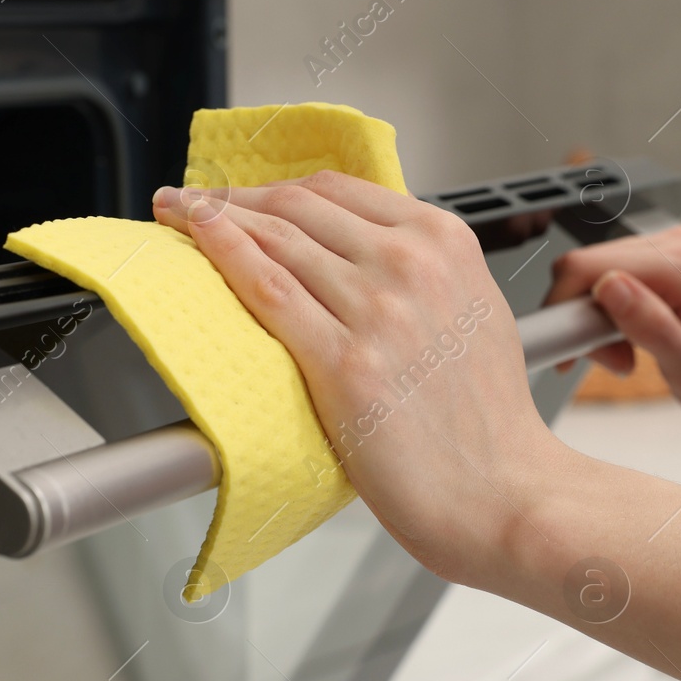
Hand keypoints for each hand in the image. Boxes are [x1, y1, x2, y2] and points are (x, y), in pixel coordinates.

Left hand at [152, 172, 566, 583]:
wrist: (502, 492)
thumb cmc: (488, 422)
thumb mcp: (475, 313)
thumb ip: (425, 274)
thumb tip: (361, 257)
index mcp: (446, 244)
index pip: (340, 190)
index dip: (278, 187)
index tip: (248, 196)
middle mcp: (412, 265)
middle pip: (300, 206)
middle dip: (236, 197)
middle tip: (197, 201)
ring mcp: (377, 310)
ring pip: (276, 238)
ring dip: (212, 216)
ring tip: (177, 214)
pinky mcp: (345, 362)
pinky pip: (267, 287)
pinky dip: (221, 251)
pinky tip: (193, 237)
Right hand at [544, 225, 680, 442]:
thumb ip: (649, 325)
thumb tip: (607, 285)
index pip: (590, 266)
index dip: (566, 310)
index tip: (570, 355)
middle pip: (590, 265)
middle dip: (585, 319)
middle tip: (610, 362)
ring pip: (600, 271)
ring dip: (599, 320)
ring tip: (628, 357)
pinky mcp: (677, 260)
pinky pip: (620, 276)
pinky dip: (615, 313)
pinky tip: (635, 341)